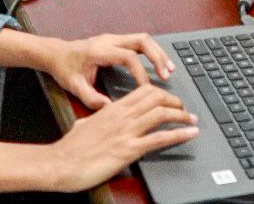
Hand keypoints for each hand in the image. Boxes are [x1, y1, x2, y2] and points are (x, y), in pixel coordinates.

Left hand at [39, 33, 175, 108]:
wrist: (56, 53)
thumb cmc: (64, 68)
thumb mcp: (73, 85)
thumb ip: (90, 97)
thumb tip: (109, 107)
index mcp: (100, 50)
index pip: (128, 57)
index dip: (140, 72)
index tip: (146, 88)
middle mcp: (109, 40)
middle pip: (141, 40)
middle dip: (157, 57)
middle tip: (167, 74)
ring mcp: (114, 39)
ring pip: (143, 39)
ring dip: (158, 53)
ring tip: (170, 69)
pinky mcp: (116, 41)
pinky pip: (139, 43)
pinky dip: (152, 52)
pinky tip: (159, 64)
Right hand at [43, 85, 198, 191]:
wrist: (60, 163)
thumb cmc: (69, 147)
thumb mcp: (85, 124)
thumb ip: (97, 117)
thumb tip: (100, 116)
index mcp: (113, 108)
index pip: (144, 91)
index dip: (162, 92)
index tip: (170, 99)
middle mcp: (122, 116)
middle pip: (157, 97)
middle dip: (175, 101)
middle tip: (184, 109)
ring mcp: (126, 132)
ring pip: (162, 113)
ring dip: (182, 116)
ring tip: (193, 119)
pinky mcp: (128, 150)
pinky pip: (159, 139)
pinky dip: (179, 135)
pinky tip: (190, 134)